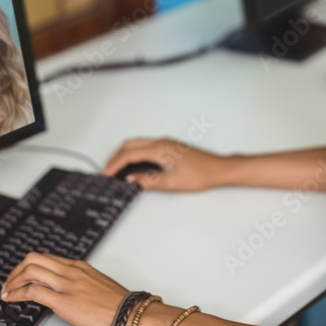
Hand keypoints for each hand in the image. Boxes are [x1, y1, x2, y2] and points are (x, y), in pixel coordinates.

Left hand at [0, 253, 127, 325]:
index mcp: (79, 266)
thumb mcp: (97, 285)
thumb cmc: (118, 304)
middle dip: (16, 270)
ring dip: (12, 281)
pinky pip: (32, 291)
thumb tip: (68, 291)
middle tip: (9, 282)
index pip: (46, 258)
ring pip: (30, 271)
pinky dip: (16, 293)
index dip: (28, 266)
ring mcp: (66, 284)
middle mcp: (70, 271)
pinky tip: (10, 299)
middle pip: (33, 259)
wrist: (129, 314)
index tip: (21, 276)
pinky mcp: (62, 301)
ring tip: (6, 291)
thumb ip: (80, 283)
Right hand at [103, 138, 227, 191]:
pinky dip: (134, 153)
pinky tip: (133, 165)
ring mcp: (165, 142)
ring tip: (117, 169)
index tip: (106, 174)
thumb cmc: (201, 175)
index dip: (115, 164)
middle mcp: (161, 142)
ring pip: (137, 143)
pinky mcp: (169, 145)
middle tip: (107, 171)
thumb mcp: (171, 183)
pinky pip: (145, 145)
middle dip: (115, 157)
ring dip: (124, 154)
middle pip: (129, 145)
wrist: (218, 169)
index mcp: (160, 149)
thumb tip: (131, 180)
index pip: (129, 154)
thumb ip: (148, 181)